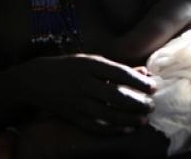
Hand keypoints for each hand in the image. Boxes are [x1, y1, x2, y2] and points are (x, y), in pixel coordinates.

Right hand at [28, 53, 156, 134]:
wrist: (36, 80)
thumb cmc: (69, 67)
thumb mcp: (91, 61)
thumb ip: (116, 68)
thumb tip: (144, 72)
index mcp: (90, 65)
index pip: (120, 74)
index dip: (139, 82)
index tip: (153, 87)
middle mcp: (84, 83)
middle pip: (116, 96)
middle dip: (137, 102)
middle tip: (151, 105)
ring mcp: (77, 102)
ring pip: (108, 114)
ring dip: (129, 118)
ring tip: (143, 119)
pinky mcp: (73, 117)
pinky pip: (95, 126)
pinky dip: (113, 129)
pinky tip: (126, 128)